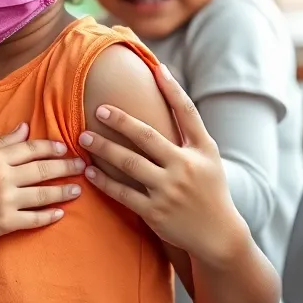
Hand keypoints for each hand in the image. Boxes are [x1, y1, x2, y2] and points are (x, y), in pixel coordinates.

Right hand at [0, 123, 83, 247]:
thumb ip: (1, 143)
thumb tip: (25, 126)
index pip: (30, 149)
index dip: (51, 147)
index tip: (65, 148)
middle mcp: (2, 178)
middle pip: (43, 170)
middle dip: (66, 167)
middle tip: (83, 166)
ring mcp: (5, 202)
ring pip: (43, 195)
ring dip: (64, 191)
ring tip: (78, 189)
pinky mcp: (5, 223)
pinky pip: (34, 219)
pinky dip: (49, 216)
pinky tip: (60, 213)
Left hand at [79, 65, 242, 262]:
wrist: (218, 234)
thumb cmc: (209, 188)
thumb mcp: (208, 157)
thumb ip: (189, 130)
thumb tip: (170, 92)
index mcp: (202, 150)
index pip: (187, 113)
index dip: (173, 89)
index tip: (156, 68)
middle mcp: (185, 167)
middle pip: (147, 137)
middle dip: (120, 121)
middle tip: (98, 109)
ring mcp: (169, 191)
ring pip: (129, 164)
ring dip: (103, 148)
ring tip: (83, 136)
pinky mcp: (155, 212)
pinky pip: (122, 193)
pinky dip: (103, 180)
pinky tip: (89, 170)